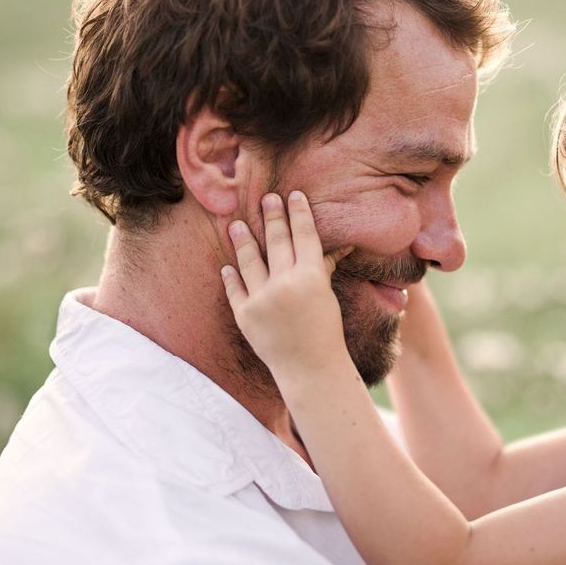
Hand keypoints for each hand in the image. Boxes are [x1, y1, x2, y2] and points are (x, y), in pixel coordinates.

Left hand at [220, 191, 352, 374]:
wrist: (310, 369)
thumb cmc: (324, 332)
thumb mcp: (327, 296)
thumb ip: (322, 268)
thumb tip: (338, 245)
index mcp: (311, 277)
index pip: (304, 235)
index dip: (298, 213)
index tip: (292, 195)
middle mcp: (285, 284)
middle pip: (276, 241)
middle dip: (272, 217)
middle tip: (266, 198)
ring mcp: (262, 299)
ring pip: (249, 260)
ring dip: (242, 240)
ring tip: (235, 224)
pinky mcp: (244, 315)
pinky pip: (234, 289)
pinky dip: (230, 276)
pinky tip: (227, 266)